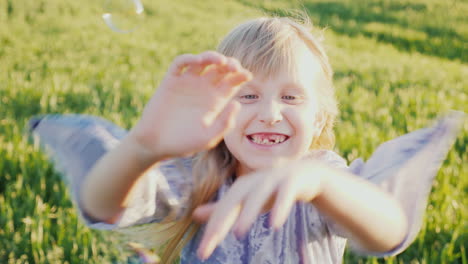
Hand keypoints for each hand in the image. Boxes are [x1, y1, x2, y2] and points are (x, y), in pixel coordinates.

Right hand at [131, 51, 251, 159]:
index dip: (241, 75)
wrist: (156, 144)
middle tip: (234, 68)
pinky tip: (198, 61)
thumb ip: (224, 123)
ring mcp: (187, 83)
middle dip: (230, 64)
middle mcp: (204, 89)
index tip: (247, 76)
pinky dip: (189, 59)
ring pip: (203, 61)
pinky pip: (180, 64)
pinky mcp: (171, 81)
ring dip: (213, 56)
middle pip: (221, 68)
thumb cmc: (183, 143)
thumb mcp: (208, 137)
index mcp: (216, 101)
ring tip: (220, 61)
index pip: (233, 82)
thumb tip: (237, 103)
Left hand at [192, 160, 327, 259]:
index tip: (202, 252)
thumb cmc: (271, 190)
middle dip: (221, 221)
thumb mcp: (246, 200)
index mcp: (241, 187)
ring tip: (238, 234)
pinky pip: (285, 194)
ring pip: (258, 195)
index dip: (212, 229)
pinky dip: (279, 208)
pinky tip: (274, 225)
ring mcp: (273, 180)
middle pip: (234, 200)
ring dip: (247, 213)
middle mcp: (254, 182)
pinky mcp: (292, 181)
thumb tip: (194, 214)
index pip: (222, 209)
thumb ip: (223, 208)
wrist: (305, 174)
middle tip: (211, 243)